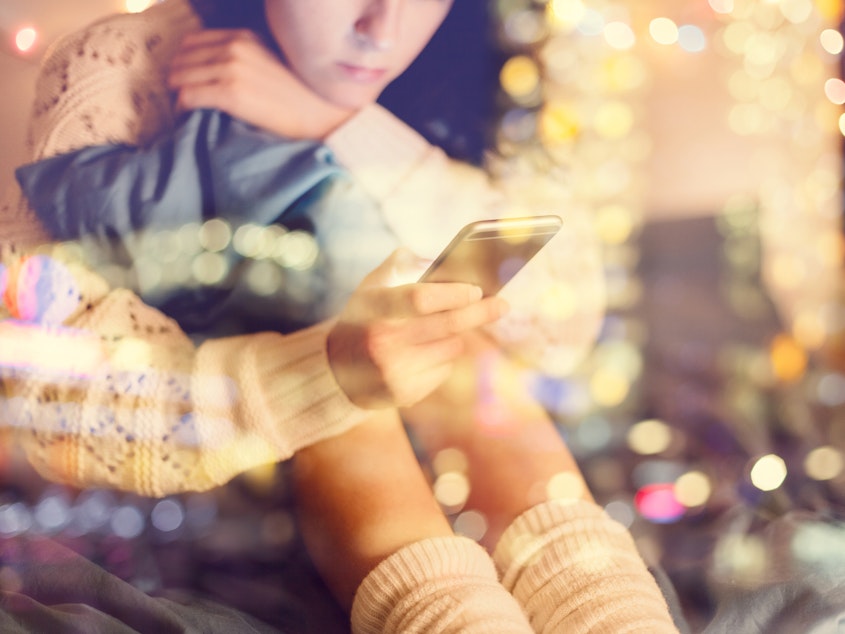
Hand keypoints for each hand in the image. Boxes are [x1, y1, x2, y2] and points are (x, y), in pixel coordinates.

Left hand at [167, 29, 353, 138]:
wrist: (323, 115)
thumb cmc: (302, 96)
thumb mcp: (273, 62)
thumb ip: (247, 57)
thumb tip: (221, 70)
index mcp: (244, 37)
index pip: (193, 41)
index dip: (184, 61)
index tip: (185, 79)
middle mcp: (235, 47)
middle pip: (182, 58)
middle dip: (177, 78)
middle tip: (180, 96)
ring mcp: (232, 69)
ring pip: (180, 77)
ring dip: (177, 94)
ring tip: (183, 109)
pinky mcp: (231, 94)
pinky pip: (188, 97)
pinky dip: (182, 108)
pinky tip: (188, 117)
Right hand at [327, 249, 508, 409]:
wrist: (336, 369)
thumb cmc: (365, 317)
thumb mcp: (372, 285)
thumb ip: (402, 264)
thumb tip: (439, 259)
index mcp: (373, 308)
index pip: (420, 299)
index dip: (453, 294)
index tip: (476, 289)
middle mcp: (381, 341)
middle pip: (446, 326)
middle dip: (479, 313)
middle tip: (502, 305)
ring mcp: (392, 371)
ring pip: (451, 348)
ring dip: (455, 336)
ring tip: (441, 330)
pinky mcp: (403, 394)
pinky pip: (444, 370)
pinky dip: (443, 359)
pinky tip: (424, 354)